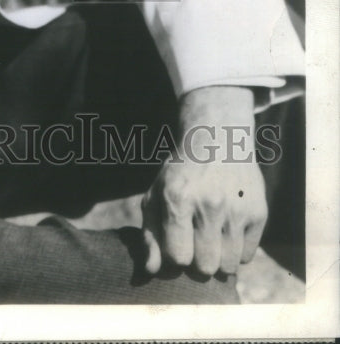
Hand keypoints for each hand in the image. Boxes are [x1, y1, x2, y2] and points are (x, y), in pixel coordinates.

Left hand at [141, 86, 267, 276]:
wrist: (218, 139)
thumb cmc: (181, 172)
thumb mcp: (157, 194)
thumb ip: (150, 234)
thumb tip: (150, 270)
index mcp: (178, 198)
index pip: (178, 257)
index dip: (175, 254)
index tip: (176, 240)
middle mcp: (209, 204)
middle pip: (205, 267)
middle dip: (197, 259)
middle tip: (195, 239)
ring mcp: (237, 209)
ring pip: (228, 266)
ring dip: (218, 258)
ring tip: (210, 236)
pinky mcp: (259, 212)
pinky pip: (247, 256)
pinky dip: (236, 251)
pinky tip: (227, 229)